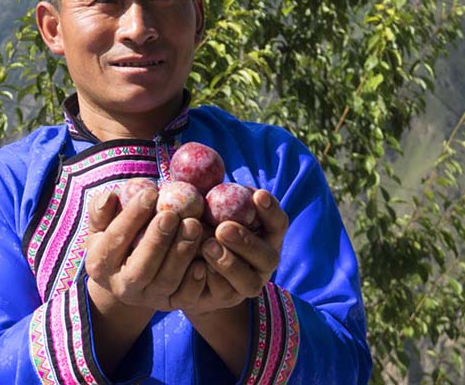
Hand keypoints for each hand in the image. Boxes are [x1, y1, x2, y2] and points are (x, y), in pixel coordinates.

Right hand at [83, 187, 206, 372]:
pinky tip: (204, 260)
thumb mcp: (103, 225)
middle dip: (158, 240)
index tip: (150, 193)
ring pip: (166, 281)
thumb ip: (102, 211)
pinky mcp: (171, 304)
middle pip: (141, 268)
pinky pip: (185, 297)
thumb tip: (109, 197)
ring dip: (181, 254)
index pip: (115, 239)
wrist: (130, 276)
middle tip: (173, 214)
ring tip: (194, 225)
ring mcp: (148, 298)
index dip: (132, 216)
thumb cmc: (118, 238)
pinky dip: (195, 281)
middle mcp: (122, 286)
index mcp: (100, 264)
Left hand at [183, 189, 287, 315]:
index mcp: (265, 233)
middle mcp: (263, 260)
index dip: (271, 210)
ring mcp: (249, 283)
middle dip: (246, 241)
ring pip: (248, 281)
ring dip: (228, 263)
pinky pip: (223, 294)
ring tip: (206, 246)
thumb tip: (202, 165)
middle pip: (266, 255)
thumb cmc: (202, 221)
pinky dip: (211, 281)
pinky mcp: (228, 299)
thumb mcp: (206, 205)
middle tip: (223, 228)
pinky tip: (196, 268)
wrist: (186, 261)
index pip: (278, 222)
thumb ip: (209, 190)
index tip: (257, 195)